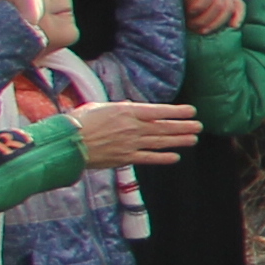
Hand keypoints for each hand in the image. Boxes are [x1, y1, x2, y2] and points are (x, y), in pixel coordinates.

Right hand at [69, 98, 198, 168]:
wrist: (66, 143)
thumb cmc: (78, 122)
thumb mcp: (99, 107)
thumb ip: (119, 108)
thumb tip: (131, 107)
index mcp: (126, 112)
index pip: (158, 111)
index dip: (177, 112)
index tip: (192, 111)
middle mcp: (132, 127)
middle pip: (164, 127)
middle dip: (183, 127)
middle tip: (199, 126)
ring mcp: (130, 144)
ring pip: (160, 142)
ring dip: (178, 141)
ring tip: (193, 139)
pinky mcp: (125, 158)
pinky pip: (148, 158)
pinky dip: (163, 158)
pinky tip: (175, 157)